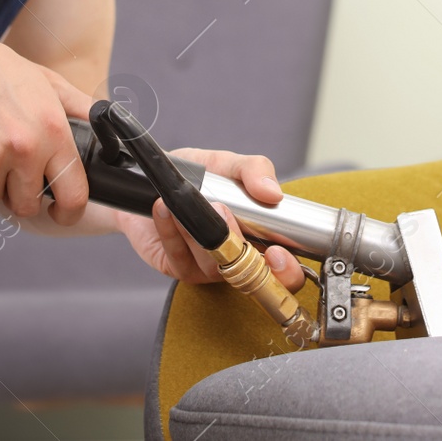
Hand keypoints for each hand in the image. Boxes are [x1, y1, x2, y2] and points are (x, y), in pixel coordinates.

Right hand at [0, 32, 94, 223]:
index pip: (74, 194)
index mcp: (52, 130)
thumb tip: (109, 124)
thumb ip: (80, 106)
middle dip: (18, 192)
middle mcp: (24, 148)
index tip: (60, 213)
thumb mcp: (45, 80)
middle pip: (28, 204)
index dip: (68, 212)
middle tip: (7, 166)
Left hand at [116, 146, 306, 291]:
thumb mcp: (228, 164)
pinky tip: (164, 207)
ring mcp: (209, 268)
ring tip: (188, 199)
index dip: (286, 270)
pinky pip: (180, 256)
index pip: (286, 271)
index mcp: (262, 238)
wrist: (155, 180)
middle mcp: (239, 259)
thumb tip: (273, 193)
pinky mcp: (179, 267)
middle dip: (242, 254)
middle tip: (226, 219)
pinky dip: (172, 228)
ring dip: (199, 229)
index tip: (277, 252)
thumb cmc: (197, 174)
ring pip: (213, 263)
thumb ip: (254, 170)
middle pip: (254, 279)